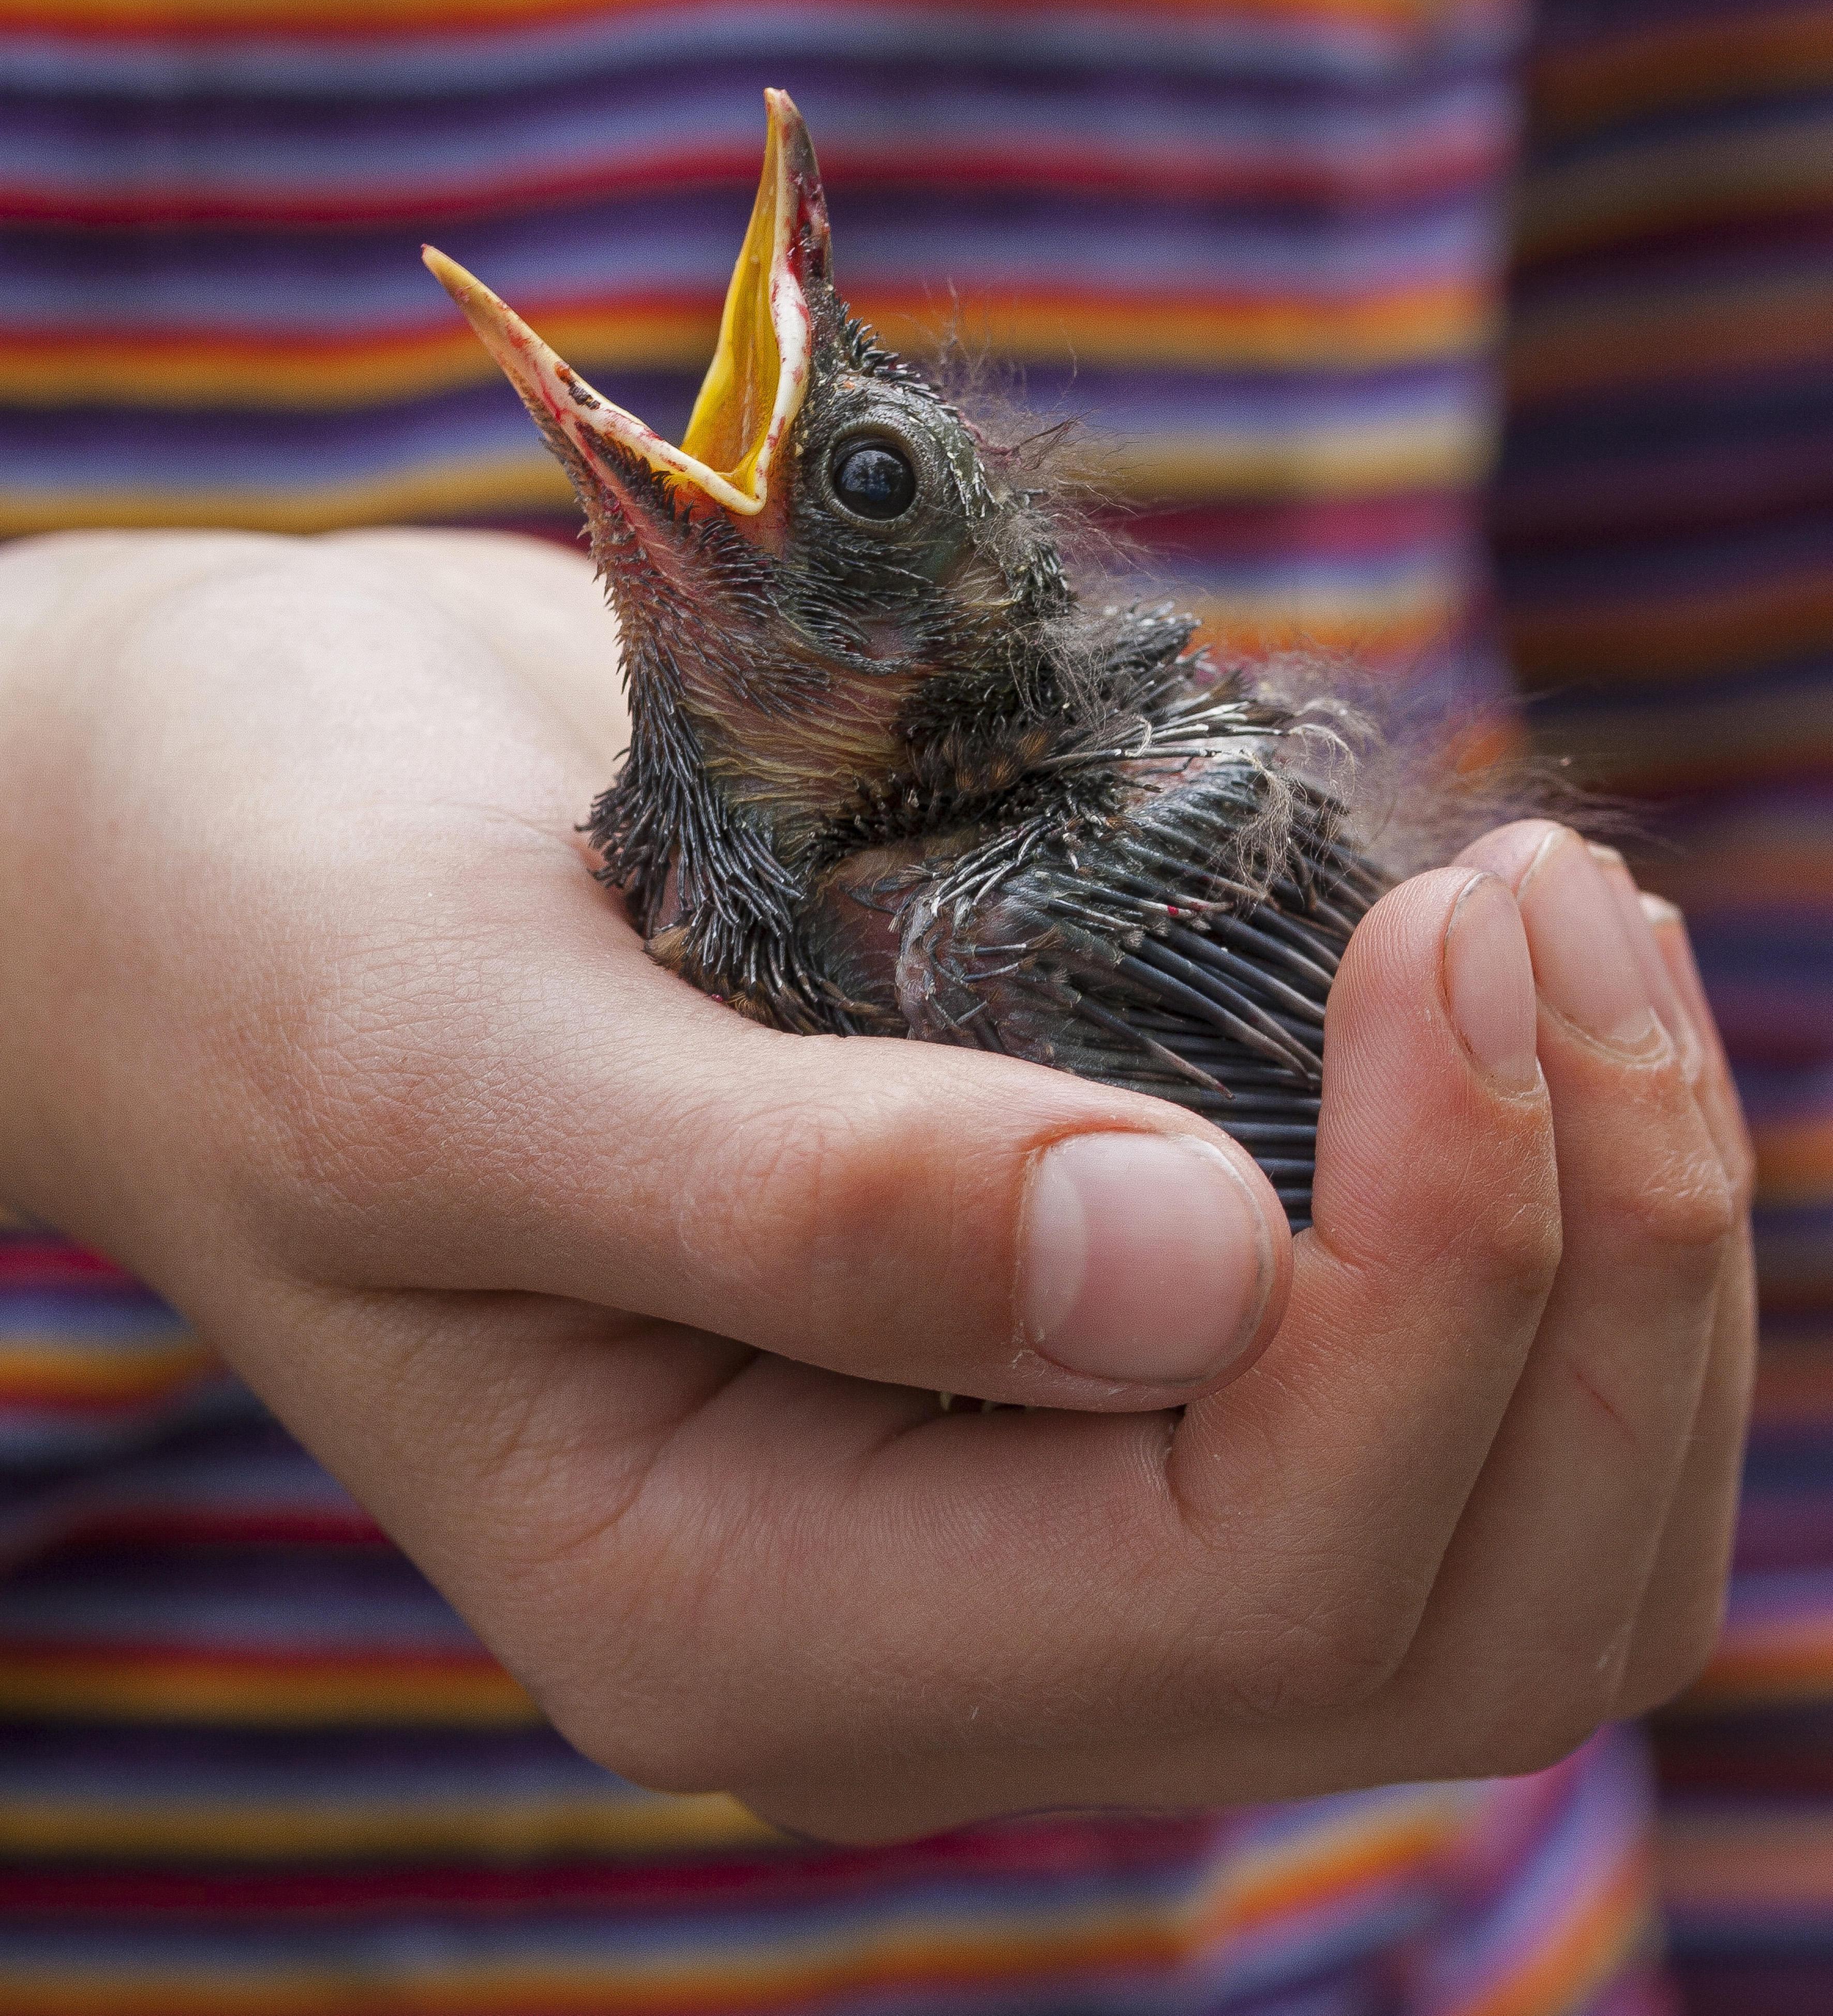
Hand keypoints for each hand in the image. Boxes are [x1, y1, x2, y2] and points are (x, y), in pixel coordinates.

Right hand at [0, 529, 1753, 1839]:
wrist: (247, 848)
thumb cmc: (280, 929)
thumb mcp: (448, 1051)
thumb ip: (787, 1199)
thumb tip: (1196, 1273)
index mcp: (744, 1617)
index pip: (1259, 1573)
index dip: (1437, 1273)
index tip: (1445, 932)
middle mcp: (928, 1615)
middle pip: (1459, 1601)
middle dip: (1596, 1263)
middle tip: (1547, 902)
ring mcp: (1031, 1487)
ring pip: (1518, 1517)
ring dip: (1620, 1226)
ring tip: (1558, 907)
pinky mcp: (1091, 1342)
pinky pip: (1446, 1360)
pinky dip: (1540, 1179)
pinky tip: (1483, 952)